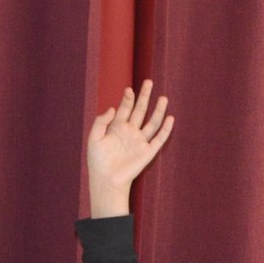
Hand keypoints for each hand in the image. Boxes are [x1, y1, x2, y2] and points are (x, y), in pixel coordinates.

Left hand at [86, 80, 172, 214]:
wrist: (106, 180)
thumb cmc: (98, 161)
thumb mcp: (94, 138)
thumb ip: (101, 122)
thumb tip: (112, 108)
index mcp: (117, 128)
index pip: (125, 108)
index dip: (127, 98)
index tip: (129, 89)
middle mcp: (130, 132)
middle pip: (140, 110)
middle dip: (144, 96)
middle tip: (148, 81)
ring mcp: (140, 142)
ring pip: (152, 122)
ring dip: (158, 110)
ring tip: (163, 97)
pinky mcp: (147, 152)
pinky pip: (159, 139)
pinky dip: (165, 129)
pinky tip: (170, 118)